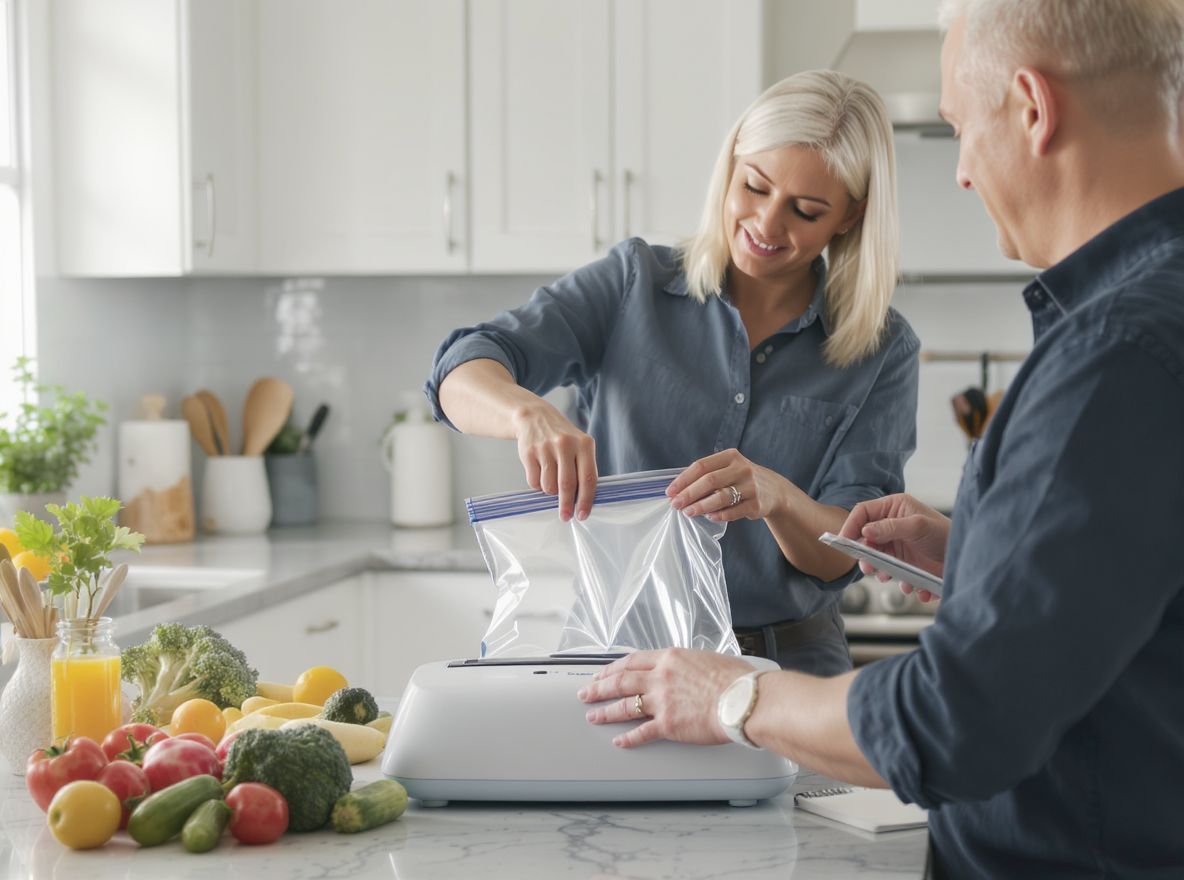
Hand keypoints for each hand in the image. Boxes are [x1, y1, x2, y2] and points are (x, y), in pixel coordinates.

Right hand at [511, 400, 596, 521]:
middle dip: (566, 505)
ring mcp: (546, 448)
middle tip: (565, 516)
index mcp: (584, 444)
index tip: (582, 514)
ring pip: (549, 486)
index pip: (588, 478)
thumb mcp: (579, 446)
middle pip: (567, 485)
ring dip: (550, 491)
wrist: (535, 417)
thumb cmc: (562, 438)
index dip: (586, 500)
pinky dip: (538, 484)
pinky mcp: (529, 452)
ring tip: (551, 481)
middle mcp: (565, 444)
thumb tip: (582, 501)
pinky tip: (540, 473)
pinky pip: (534, 481)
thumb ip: (583, 469)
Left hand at [577, 648, 754, 747]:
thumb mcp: (707, 658)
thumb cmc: (736, 680)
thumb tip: (688, 667)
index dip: (612, 668)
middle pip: (620, 681)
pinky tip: (619, 741)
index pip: (632, 660)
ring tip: (593, 716)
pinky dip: (628, 738)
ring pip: (625, 705)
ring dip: (606, 711)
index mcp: (670, 658)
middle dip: (599, 688)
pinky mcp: (668, 724)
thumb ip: (689, 663)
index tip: (603, 673)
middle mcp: (661, 677)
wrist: (743, 700)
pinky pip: (641, 732)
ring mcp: (662, 701)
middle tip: (586, 693)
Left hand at [666, 449, 785, 522]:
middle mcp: (742, 469)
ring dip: (701, 506)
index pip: (702, 466)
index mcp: (731, 456)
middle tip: (675, 504)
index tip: (670, 491)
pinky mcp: (756, 504)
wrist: (774, 491)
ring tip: (688, 512)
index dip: (684, 479)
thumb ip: (707, 476)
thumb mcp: (728, 469)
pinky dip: (719, 515)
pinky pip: (733, 511)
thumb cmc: (742, 479)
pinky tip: (708, 517)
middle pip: (710, 480)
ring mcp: (751, 486)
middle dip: (689, 493)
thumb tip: (678, 491)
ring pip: (721, 497)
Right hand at [839, 494, 949, 602]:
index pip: (863, 512)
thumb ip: (890, 527)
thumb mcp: (917, 526)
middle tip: (868, 566)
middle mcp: (892, 526)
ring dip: (882, 571)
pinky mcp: (904, 564)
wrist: (967, 557)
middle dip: (865, 554)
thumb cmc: (946, 534)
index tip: (844, 542)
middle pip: (865, 539)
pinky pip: (893, 574)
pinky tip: (915, 586)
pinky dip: (901, 583)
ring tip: (892, 577)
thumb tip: (865, 530)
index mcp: (894, 508)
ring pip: (876, 559)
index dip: (851, 525)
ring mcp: (898, 546)